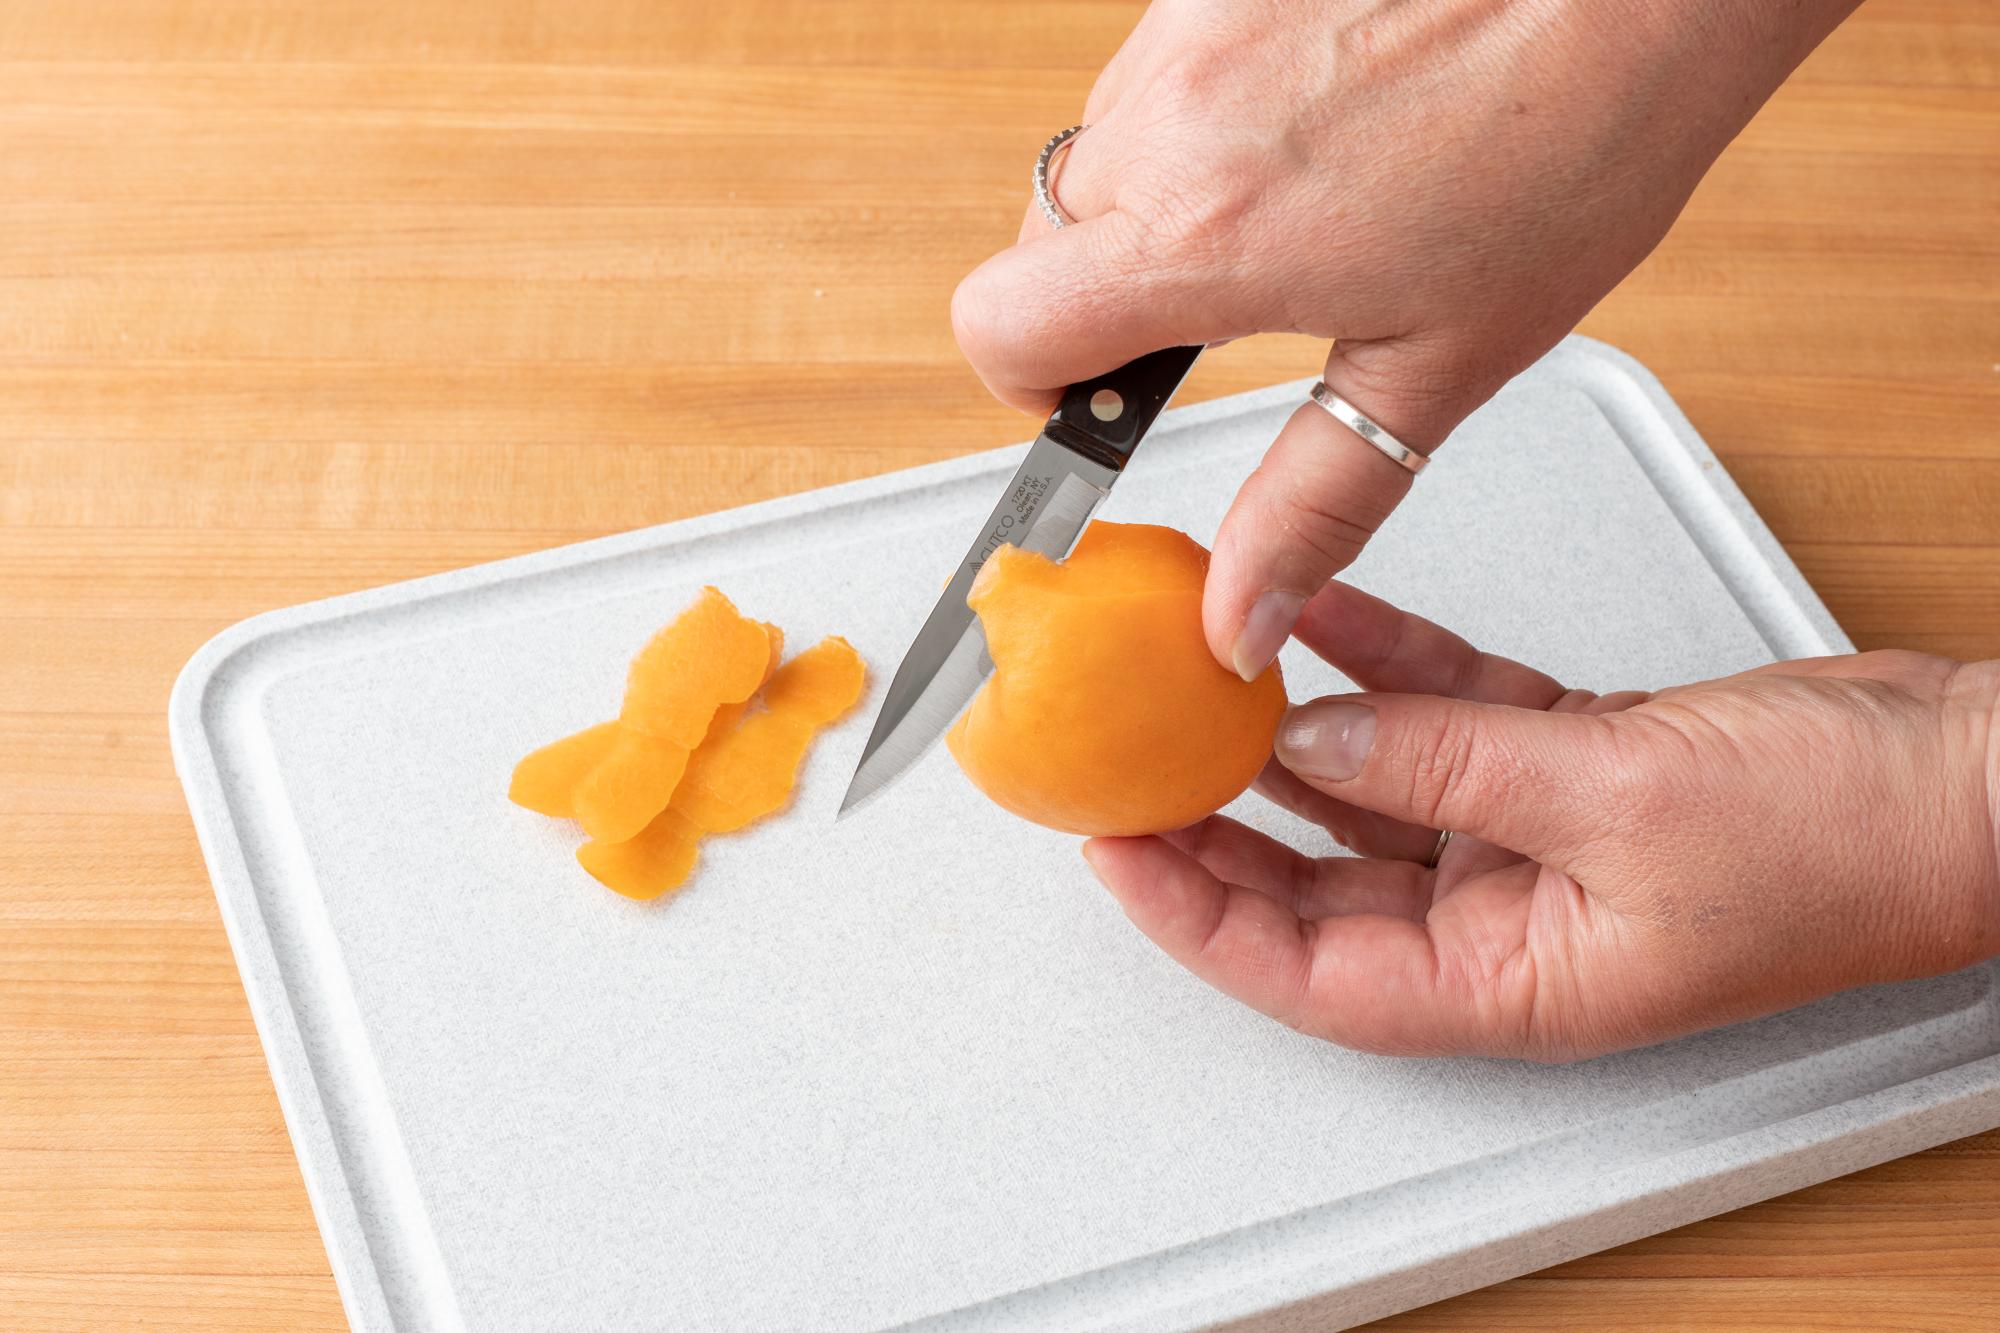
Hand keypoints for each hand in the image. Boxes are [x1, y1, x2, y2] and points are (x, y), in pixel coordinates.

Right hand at [953, 0, 1860, 679]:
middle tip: (1225, 314)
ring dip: (1154, 203)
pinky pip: (1156, 72)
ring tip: (1293, 206)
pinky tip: (1306, 126)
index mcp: (1205, 239)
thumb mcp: (1438, 366)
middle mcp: (1168, 120)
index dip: (1032, 387)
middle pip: (1038, 248)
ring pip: (1095, 156)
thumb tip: (1236, 618)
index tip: (1104, 406)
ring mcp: (1184, 27)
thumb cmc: (1571, 145)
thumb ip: (1310, 505)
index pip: (1000, 329)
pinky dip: (1199, 118)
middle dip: (1105, 299)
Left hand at [1083, 584, 1999, 1059]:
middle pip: (1320, 882)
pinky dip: (1389, 664)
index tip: (1116, 850)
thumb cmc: (1847, 840)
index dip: (1199, 918)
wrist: (1971, 775)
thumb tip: (1309, 742)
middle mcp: (1511, 921)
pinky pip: (1447, 712)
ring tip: (1201, 669)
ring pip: (1373, 785)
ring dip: (1292, 728)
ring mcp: (1536, 837)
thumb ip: (1443, 766)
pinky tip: (1324, 613)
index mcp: (1514, 981)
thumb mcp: (1615, 795)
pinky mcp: (1570, 762)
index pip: (1308, 973)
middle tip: (1130, 758)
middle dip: (1218, 821)